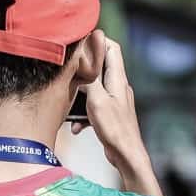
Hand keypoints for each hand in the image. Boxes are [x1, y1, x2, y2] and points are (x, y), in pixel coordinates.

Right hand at [73, 37, 162, 195]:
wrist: (126, 155)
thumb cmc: (115, 130)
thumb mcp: (97, 100)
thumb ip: (90, 77)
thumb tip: (84, 55)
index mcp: (118, 80)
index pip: (112, 48)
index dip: (97, 40)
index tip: (80, 40)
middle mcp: (119, 87)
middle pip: (102, 66)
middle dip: (84, 65)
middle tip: (68, 66)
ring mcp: (115, 101)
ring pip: (95, 87)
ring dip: (81, 92)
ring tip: (68, 96)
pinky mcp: (111, 114)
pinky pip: (94, 106)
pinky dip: (83, 112)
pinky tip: (76, 126)